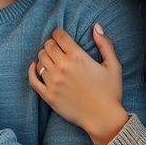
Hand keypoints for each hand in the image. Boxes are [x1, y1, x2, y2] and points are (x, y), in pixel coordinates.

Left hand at [28, 24, 127, 144]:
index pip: (59, 36)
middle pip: (48, 46)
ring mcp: (54, 82)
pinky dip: (32, 70)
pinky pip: (33, 79)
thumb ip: (104, 44)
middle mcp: (63, 67)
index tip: (61, 37)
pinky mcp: (48, 95)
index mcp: (78, 57)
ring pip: (40, 60)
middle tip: (57, 48)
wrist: (103, 117)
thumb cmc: (110, 91)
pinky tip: (34, 67)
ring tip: (51, 59)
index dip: (59, 34)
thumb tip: (96, 26)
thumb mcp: (113, 65)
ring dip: (44, 56)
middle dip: (52, 44)